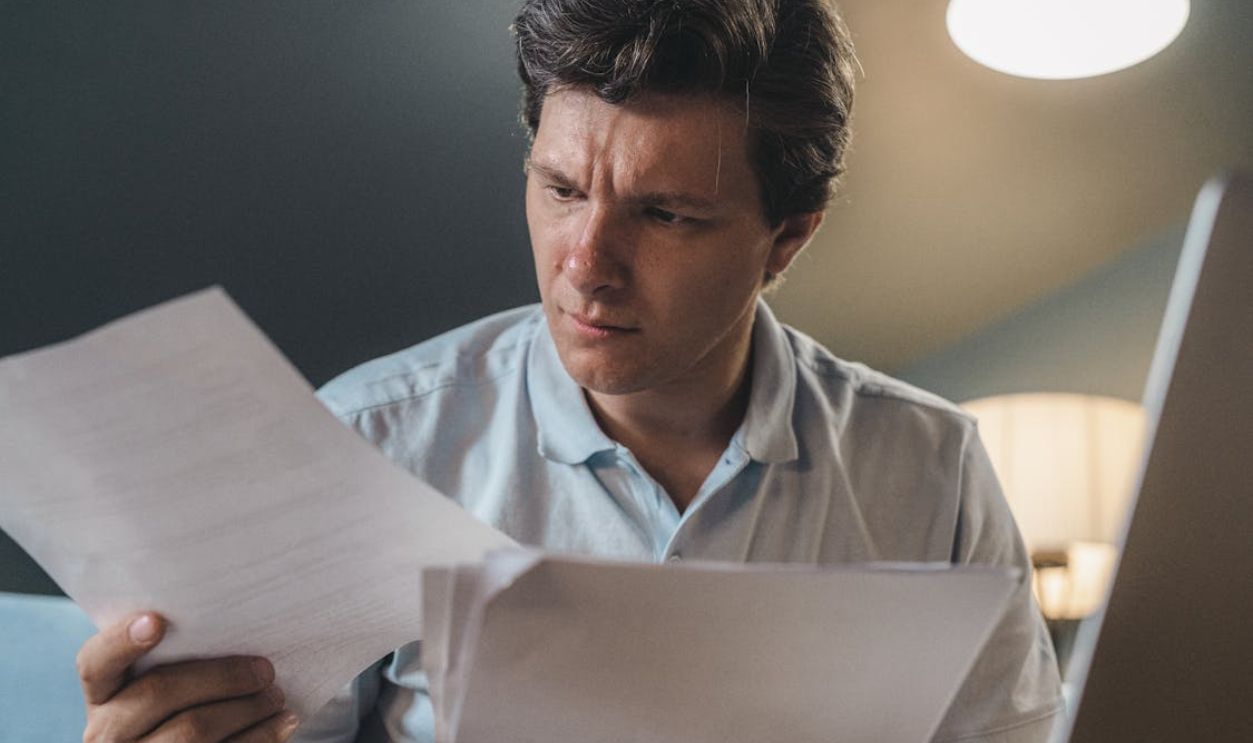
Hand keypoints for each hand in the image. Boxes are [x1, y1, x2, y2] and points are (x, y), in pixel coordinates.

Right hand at [77, 612, 298, 741]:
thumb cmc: (184, 703)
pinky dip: (258, 738)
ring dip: (246, 711)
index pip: (96, 664)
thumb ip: (180, 655)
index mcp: (103, 694)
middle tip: (265, 670)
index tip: (157, 621)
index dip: (121, 642)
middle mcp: (106, 732)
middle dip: (221, 678)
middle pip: (160, 693)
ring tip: (277, 696)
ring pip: (191, 732)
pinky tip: (282, 723)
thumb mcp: (165, 681)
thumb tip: (235, 619)